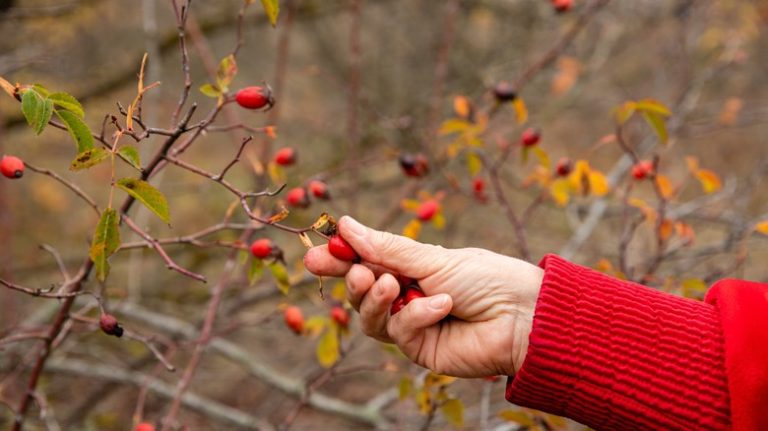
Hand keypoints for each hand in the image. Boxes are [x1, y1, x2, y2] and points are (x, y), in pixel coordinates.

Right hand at [304, 216, 542, 377]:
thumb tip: (345, 225)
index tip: (313, 254)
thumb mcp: (433, 257)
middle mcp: (407, 296)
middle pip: (360, 292)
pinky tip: (441, 306)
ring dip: (376, 299)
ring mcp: (413, 324)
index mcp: (411, 268)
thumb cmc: (487, 278)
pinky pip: (399, 333)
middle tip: (356, 271)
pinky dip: (415, 316)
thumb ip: (386, 248)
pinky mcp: (421, 349)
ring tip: (392, 285)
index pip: (365, 261)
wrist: (524, 315)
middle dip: (352, 280)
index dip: (338, 259)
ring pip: (371, 317)